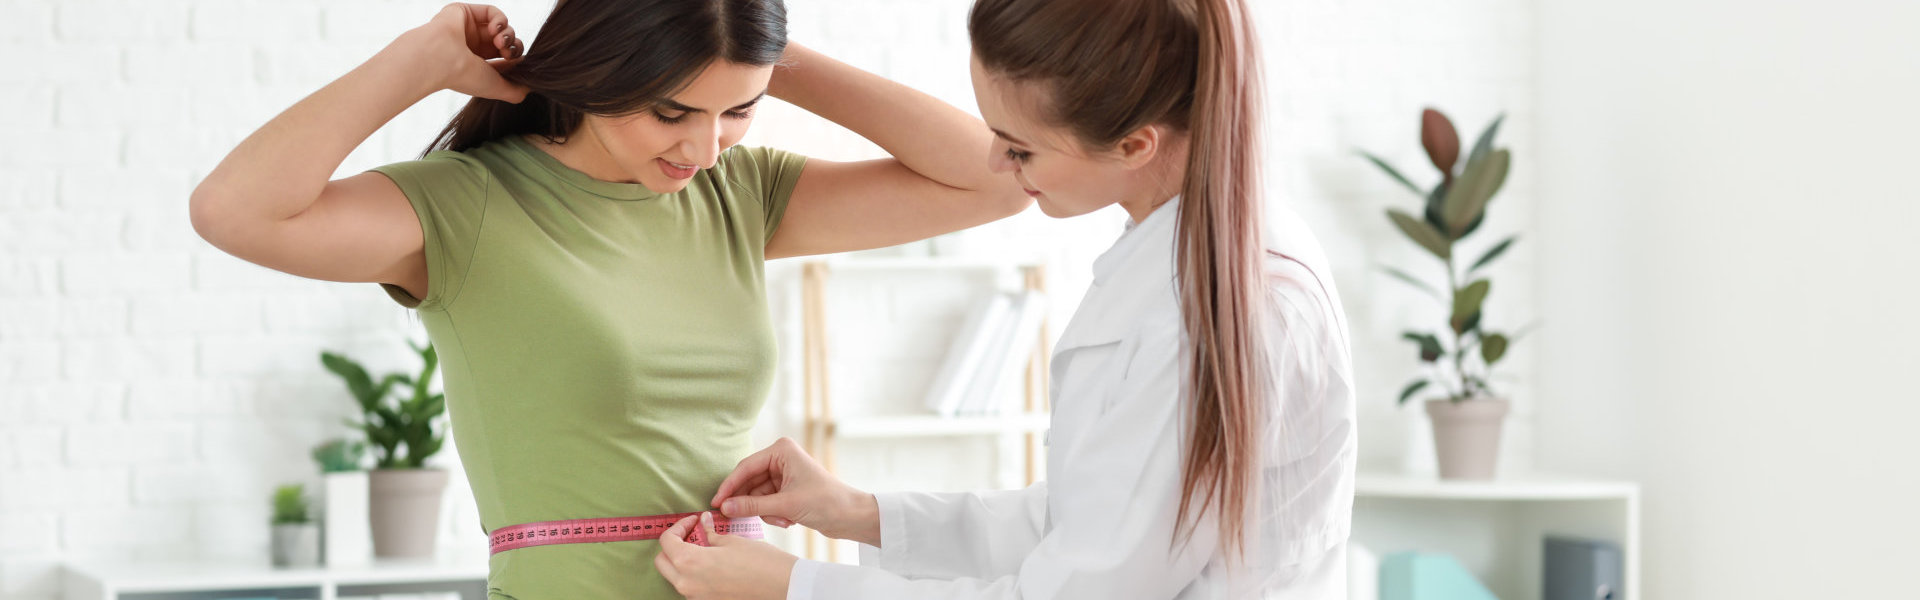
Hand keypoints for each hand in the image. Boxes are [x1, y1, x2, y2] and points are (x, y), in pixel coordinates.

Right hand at [394, 3, 529, 102]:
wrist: (441, 58)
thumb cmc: (465, 76)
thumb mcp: (497, 88)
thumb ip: (516, 91)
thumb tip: (532, 86)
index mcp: (477, 65)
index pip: (505, 59)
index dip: (515, 59)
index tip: (515, 62)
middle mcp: (473, 47)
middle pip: (507, 41)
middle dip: (513, 46)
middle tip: (507, 52)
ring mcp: (469, 30)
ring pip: (502, 27)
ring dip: (508, 34)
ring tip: (499, 41)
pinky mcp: (466, 13)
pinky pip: (493, 12)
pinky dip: (501, 19)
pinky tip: (496, 29)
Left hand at [656, 511, 797, 599]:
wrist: (783, 587)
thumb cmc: (761, 563)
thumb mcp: (733, 542)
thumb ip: (711, 533)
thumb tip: (703, 523)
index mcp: (690, 563)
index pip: (667, 541)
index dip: (678, 526)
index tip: (693, 521)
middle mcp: (687, 584)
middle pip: (663, 561)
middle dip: (672, 545)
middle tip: (691, 532)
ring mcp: (696, 597)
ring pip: (675, 576)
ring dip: (681, 560)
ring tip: (703, 547)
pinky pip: (690, 586)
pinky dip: (693, 573)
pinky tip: (711, 563)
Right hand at [711, 438, 880, 545]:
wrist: (850, 516)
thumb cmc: (825, 502)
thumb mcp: (785, 505)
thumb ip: (752, 506)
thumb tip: (724, 507)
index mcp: (782, 451)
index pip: (746, 467)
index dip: (729, 486)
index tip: (716, 502)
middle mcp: (781, 459)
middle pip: (749, 482)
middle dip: (751, 503)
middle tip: (735, 518)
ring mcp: (783, 474)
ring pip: (757, 496)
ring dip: (766, 511)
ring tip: (784, 519)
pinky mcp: (786, 490)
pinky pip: (767, 502)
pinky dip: (774, 514)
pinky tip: (789, 521)